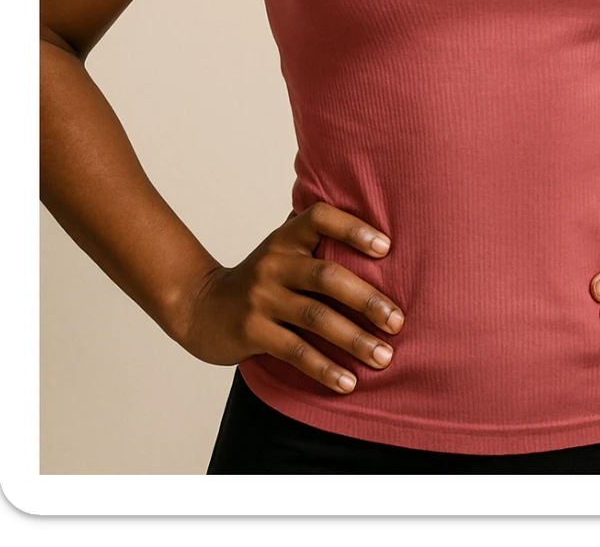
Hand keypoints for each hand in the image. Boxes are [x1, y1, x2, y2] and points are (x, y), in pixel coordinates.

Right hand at [174, 202, 404, 393]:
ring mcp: (261, 298)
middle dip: (367, 300)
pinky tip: (348, 382)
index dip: (353, 228)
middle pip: (327, 277)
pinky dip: (325, 368)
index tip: (387, 247)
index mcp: (286, 238)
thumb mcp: (282, 249)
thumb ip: (316, 237)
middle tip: (398, 321)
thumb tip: (378, 228)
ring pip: (316, 318)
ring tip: (384, 357)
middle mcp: (274, 263)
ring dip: (354, 340)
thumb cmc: (260, 278)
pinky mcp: (252, 332)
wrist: (201, 307)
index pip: (320, 217)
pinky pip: (295, 351)